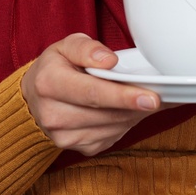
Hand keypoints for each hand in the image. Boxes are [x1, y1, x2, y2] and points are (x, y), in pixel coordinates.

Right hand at [21, 33, 174, 156]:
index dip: (123, 96)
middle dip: (136, 105)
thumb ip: (86, 48)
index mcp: (49, 83)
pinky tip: (127, 110)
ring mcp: (65, 136)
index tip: (151, 98)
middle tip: (160, 96)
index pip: (92, 93)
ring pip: (114, 127)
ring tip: (144, 98)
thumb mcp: (65, 46)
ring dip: (133, 114)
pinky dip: (125, 123)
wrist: (35, 99)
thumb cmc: (55, 68)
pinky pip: (112, 137)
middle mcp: (53, 114)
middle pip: (107, 113)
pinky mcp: (79, 148)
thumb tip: (109, 61)